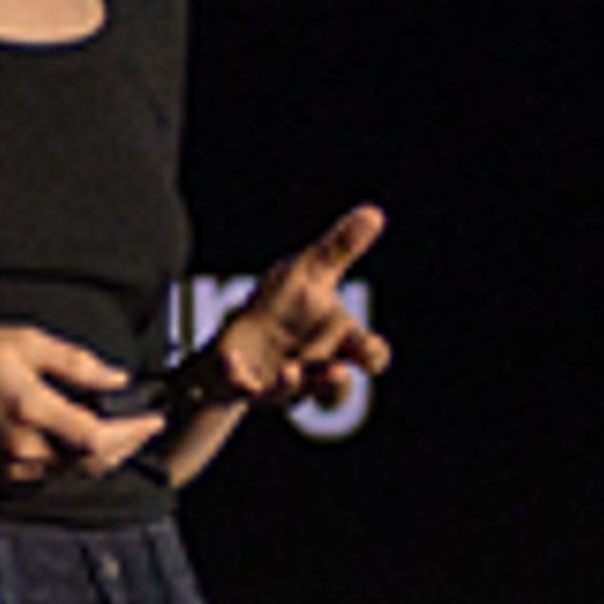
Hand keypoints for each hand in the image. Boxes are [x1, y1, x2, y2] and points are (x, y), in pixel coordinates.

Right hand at [0, 326, 163, 484]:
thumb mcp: (26, 343)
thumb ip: (76, 363)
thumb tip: (115, 379)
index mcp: (32, 410)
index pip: (99, 436)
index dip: (133, 432)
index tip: (154, 419)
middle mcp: (26, 447)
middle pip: (94, 461)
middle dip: (128, 445)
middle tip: (145, 426)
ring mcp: (15, 466)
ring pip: (77, 472)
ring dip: (106, 455)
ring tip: (123, 431)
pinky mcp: (6, 474)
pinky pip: (55, 473)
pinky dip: (78, 460)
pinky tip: (86, 440)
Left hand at [196, 204, 391, 410]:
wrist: (243, 338)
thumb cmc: (287, 304)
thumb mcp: (312, 270)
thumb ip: (341, 246)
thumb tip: (375, 212)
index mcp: (339, 341)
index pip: (368, 355)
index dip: (371, 356)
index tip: (367, 352)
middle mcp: (315, 367)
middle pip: (336, 386)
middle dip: (336, 383)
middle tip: (338, 373)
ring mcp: (281, 381)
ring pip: (292, 391)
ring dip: (292, 383)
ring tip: (288, 372)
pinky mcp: (246, 385)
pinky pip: (241, 386)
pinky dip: (235, 375)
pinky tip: (229, 359)